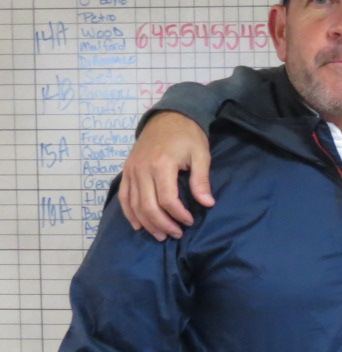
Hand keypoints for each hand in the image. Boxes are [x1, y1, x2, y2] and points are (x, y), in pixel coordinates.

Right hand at [119, 112, 212, 240]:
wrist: (168, 116)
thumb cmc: (187, 135)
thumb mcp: (201, 154)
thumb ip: (201, 180)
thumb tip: (207, 204)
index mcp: (161, 165)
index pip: (167, 199)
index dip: (178, 215)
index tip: (190, 221)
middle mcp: (142, 169)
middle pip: (147, 206)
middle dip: (162, 224)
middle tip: (176, 234)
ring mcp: (131, 170)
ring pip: (134, 204)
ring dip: (146, 223)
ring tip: (161, 235)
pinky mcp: (126, 170)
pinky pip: (124, 196)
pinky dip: (129, 212)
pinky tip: (138, 225)